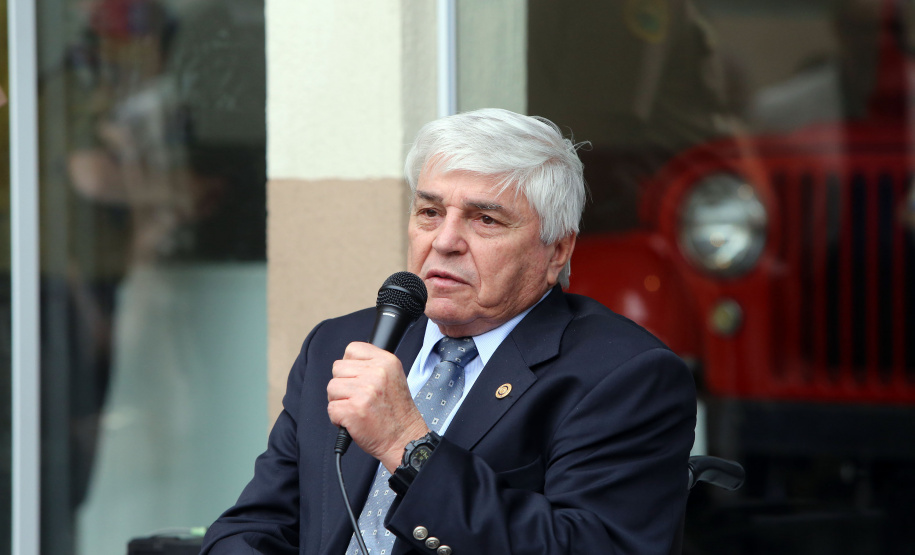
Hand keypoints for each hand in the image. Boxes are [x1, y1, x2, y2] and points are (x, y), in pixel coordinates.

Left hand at [327, 342, 429, 471]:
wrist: (404, 439)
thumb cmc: (396, 412)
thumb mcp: (393, 377)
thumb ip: (372, 365)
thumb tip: (347, 361)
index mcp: (386, 362)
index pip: (352, 349)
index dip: (350, 365)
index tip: (358, 378)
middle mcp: (376, 373)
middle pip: (338, 368)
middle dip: (343, 384)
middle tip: (359, 398)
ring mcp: (364, 391)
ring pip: (332, 387)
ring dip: (339, 401)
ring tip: (357, 409)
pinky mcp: (353, 410)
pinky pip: (331, 407)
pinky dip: (338, 418)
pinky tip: (354, 421)